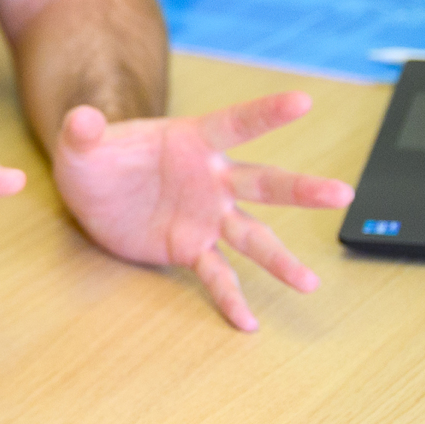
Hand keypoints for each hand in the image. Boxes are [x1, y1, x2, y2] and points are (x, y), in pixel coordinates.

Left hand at [50, 92, 354, 330]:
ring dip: (280, 259)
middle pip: (264, 183)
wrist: (91, 191)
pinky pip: (217, 274)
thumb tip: (81, 120)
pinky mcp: (191, 247)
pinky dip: (230, 298)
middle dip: (302, 190)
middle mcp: (212, 179)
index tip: (303, 100)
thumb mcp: (81, 143)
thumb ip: (83, 130)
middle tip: (343, 194)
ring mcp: (207, 215)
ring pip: (253, 235)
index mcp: (193, 142)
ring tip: (309, 283)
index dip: (266, 113)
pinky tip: (248, 323)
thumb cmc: (96, 157)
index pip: (235, 124)